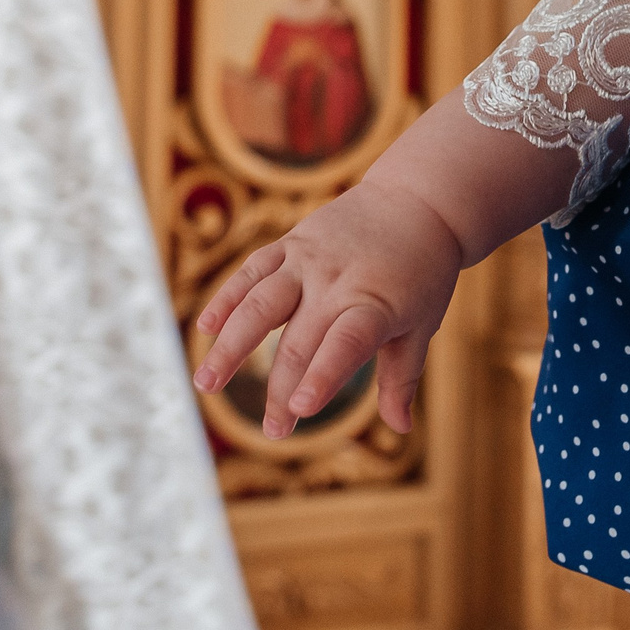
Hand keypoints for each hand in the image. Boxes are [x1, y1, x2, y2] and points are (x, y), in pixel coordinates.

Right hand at [192, 181, 466, 438]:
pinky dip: (227, 299)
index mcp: (376, 303)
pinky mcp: (290, 242)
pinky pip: (251, 271)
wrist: (417, 199)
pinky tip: (206, 329)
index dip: (324, 375)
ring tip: (206, 384)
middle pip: (299, 340)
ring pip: (259, 304)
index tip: (302, 408)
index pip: (347, 343)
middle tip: (276, 431)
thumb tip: (400, 429)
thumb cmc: (423, 271)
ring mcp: (309, 259)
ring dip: (230, 347)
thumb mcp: (423, 324)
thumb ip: (402, 378)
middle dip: (282, 390)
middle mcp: (337, 280)